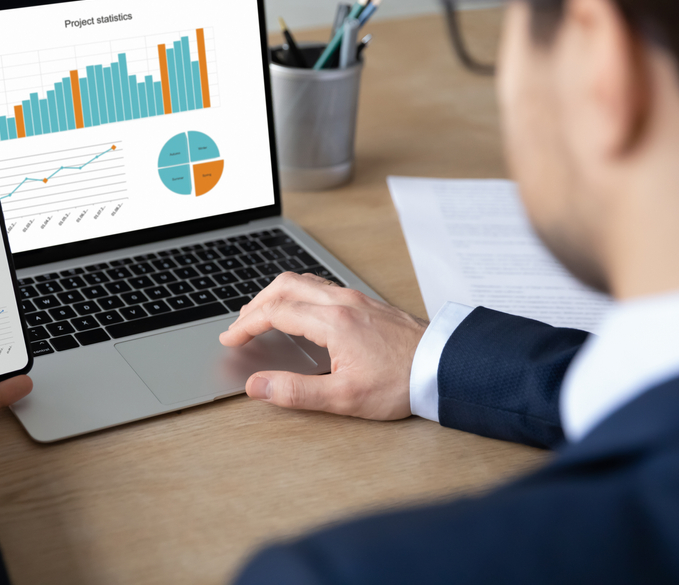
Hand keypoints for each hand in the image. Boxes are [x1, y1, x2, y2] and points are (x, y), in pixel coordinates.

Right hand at [219, 272, 427, 419]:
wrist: (446, 366)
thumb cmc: (402, 383)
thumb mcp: (345, 397)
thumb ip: (296, 392)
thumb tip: (257, 387)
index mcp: (333, 322)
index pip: (275, 312)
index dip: (246, 324)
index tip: (231, 339)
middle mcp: (342, 302)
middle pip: (285, 285)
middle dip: (255, 303)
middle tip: (240, 325)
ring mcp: (355, 298)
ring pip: (304, 281)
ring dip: (276, 294)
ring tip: (262, 315)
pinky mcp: (366, 302)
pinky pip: (321, 285)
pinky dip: (297, 293)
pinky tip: (299, 311)